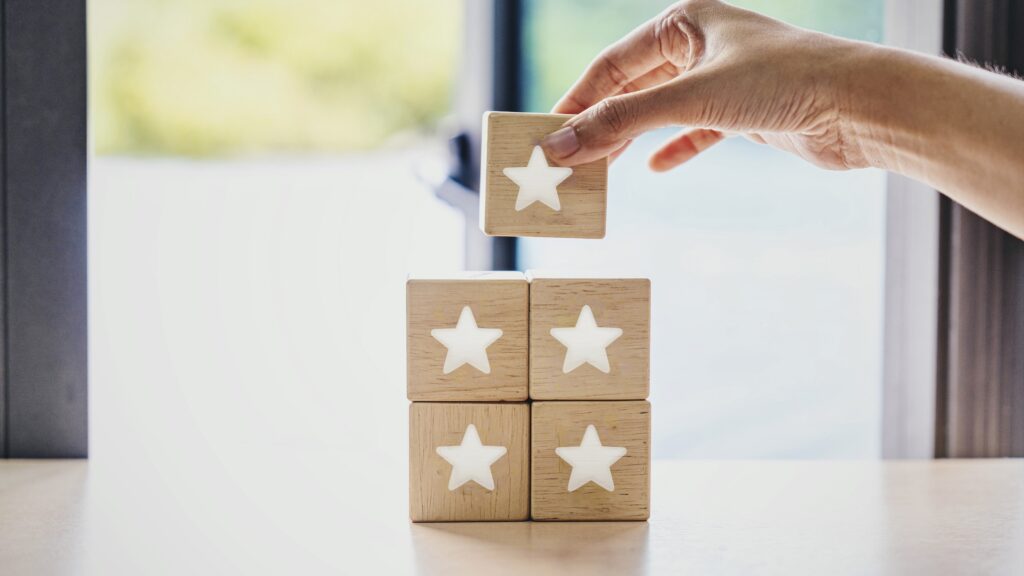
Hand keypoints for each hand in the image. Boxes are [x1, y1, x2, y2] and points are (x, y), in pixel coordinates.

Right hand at [540, 0, 866, 171]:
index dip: (577, 100)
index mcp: (684, 21)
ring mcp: (721, 78)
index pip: (612, 63)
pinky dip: (673, 148)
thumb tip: (561, 144)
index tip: (547, 134)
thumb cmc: (782, 82)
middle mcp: (700, 44)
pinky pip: (694, 130)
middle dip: (601, 123)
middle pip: (632, 87)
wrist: (859, 107)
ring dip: (629, 139)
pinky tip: (656, 168)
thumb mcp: (690, 98)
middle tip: (566, 158)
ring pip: (659, 110)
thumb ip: (621, 122)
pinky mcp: (742, 111)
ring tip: (597, 168)